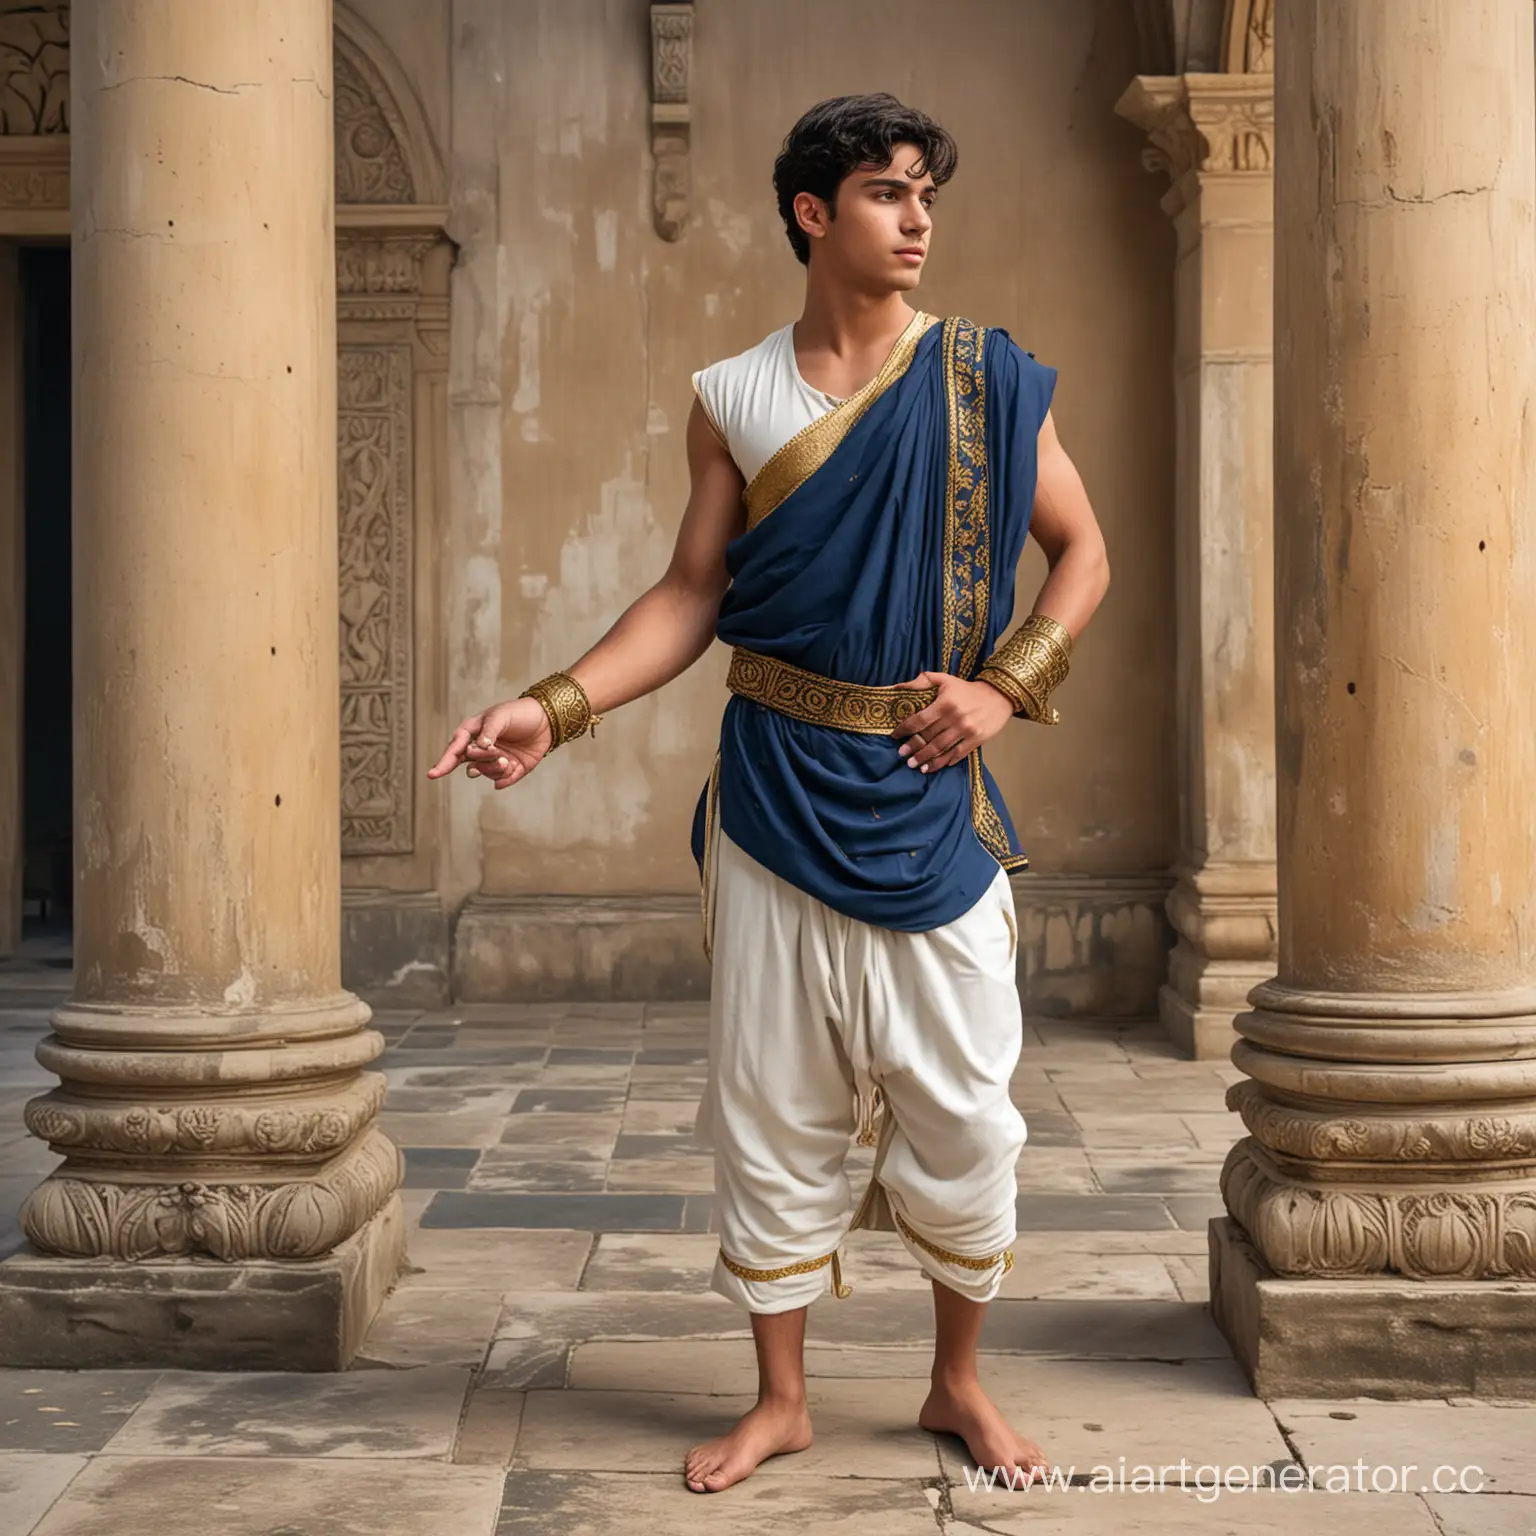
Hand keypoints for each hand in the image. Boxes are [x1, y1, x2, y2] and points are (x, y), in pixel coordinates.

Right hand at [426, 697, 553, 789]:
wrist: (546, 720)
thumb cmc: (519, 713)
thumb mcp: (501, 715)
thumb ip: (489, 730)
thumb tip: (479, 747)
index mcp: (472, 733)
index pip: (454, 750)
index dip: (443, 763)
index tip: (433, 774)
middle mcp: (480, 749)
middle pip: (470, 764)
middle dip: (483, 762)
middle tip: (497, 753)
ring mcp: (494, 761)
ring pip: (485, 774)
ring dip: (495, 769)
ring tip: (507, 760)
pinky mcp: (510, 770)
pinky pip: (502, 781)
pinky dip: (507, 777)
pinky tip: (515, 766)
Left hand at [890, 671, 1016, 771]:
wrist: (998, 695)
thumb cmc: (966, 689)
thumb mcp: (945, 679)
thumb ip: (923, 681)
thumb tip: (899, 686)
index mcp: (945, 703)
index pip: (920, 720)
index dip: (905, 729)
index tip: (895, 736)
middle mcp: (955, 717)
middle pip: (929, 737)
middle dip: (913, 747)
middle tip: (902, 755)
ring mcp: (967, 730)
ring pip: (942, 748)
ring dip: (926, 758)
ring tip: (915, 765)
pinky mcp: (977, 739)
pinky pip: (958, 753)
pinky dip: (946, 761)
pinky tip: (935, 766)